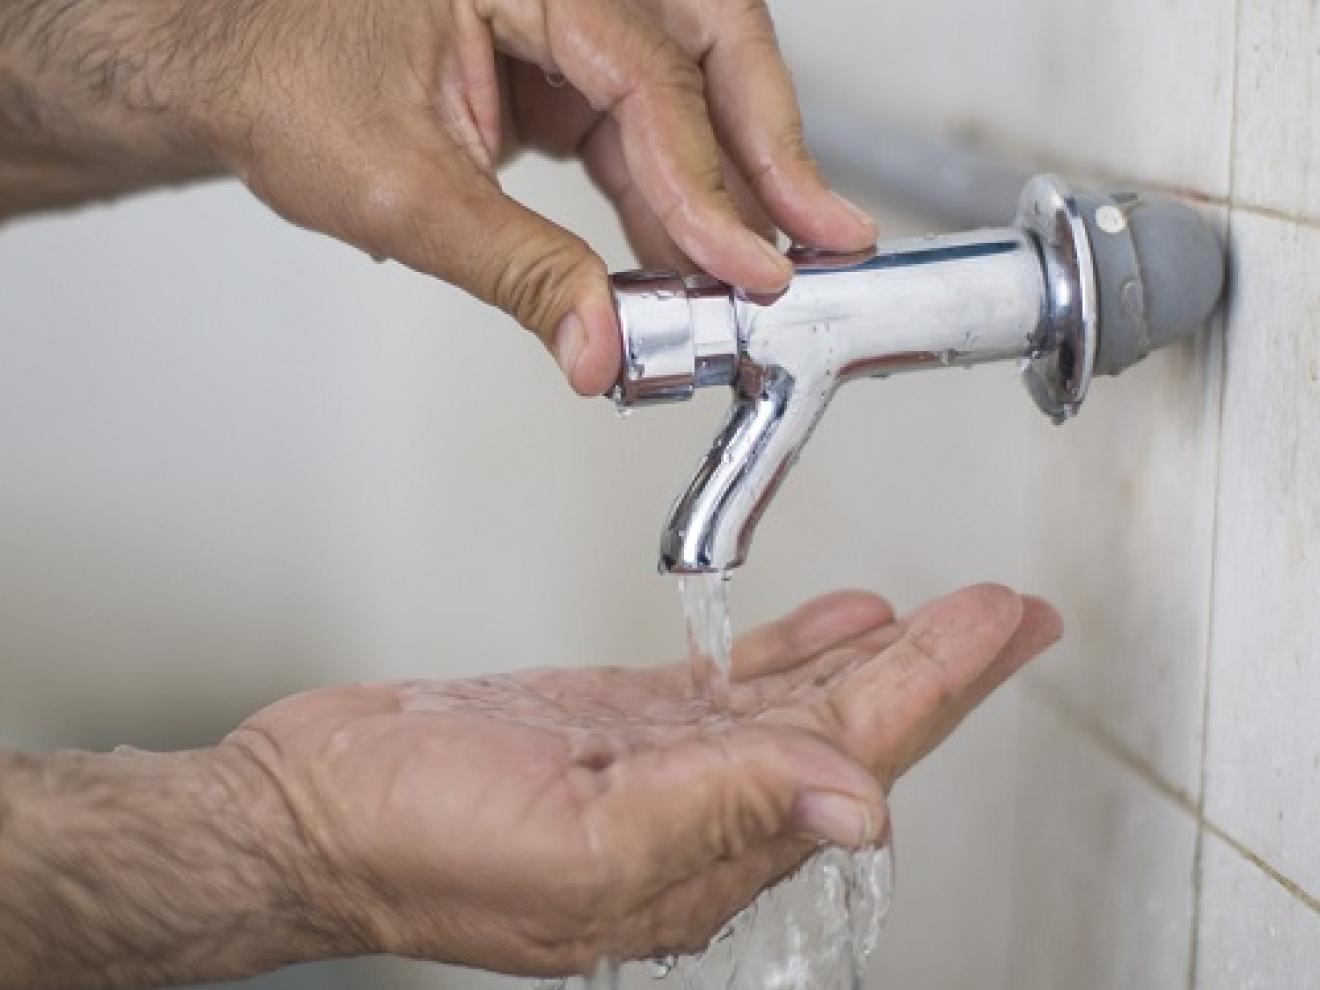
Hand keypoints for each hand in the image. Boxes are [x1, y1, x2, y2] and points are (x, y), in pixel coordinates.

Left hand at [0, 0, 876, 394]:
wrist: (246, 77)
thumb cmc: (291, 88)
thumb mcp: (398, 192)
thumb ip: (516, 270)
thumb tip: (598, 347)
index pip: (643, 78)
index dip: (706, 183)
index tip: (749, 269)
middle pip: (710, 45)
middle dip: (772, 148)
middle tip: (828, 238)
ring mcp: (569, 24)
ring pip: (693, 92)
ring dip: (735, 186)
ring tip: (771, 271)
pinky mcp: (568, 74)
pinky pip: (651, 132)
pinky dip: (679, 202)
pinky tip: (699, 263)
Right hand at [223, 584, 1059, 975]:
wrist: (308, 812)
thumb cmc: (409, 843)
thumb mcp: (574, 835)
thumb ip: (722, 811)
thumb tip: (859, 806)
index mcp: (703, 851)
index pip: (855, 751)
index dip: (939, 683)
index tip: (1004, 623)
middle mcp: (698, 816)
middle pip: (849, 727)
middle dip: (937, 665)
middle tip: (1009, 613)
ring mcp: (657, 769)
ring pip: (798, 704)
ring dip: (878, 654)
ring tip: (946, 613)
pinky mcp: (612, 731)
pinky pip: (731, 689)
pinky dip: (791, 651)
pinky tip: (833, 623)